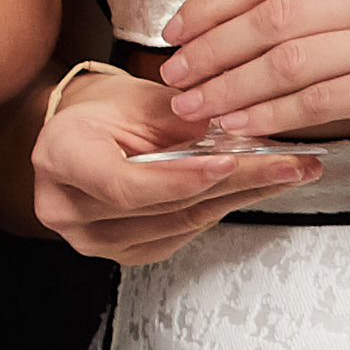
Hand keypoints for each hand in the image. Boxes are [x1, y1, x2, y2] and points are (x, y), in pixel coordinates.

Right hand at [24, 59, 302, 263]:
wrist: (80, 132)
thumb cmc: (104, 110)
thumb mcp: (138, 98)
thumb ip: (182, 118)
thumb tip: (241, 132)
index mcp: (60, 157)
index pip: (125, 184)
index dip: (182, 178)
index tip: (231, 162)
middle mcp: (67, 207)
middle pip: (164, 206)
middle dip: (236, 182)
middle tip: (288, 163)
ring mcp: (93, 238)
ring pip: (182, 223)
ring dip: (239, 197)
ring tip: (285, 173)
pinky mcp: (124, 252)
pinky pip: (183, 235)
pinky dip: (220, 209)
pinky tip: (251, 189)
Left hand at [150, 0, 349, 174]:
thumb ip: (310, 11)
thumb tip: (213, 28)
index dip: (211, 3)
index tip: (175, 32)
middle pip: (271, 16)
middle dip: (211, 50)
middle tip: (175, 79)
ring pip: (289, 60)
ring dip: (230, 88)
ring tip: (196, 109)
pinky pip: (319, 99)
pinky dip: (270, 115)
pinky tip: (241, 127)